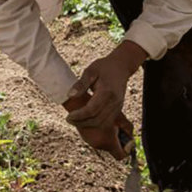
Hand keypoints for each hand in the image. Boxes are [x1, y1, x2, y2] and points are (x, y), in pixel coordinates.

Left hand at [63, 41, 146, 159]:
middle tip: (69, 121)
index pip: (92, 110)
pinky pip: (107, 121)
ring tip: (75, 123)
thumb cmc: (104, 66)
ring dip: (89, 126)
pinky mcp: (118, 109)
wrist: (122, 65)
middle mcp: (115, 102)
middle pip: (98, 120)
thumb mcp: (91, 70)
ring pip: (104, 123)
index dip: (79, 116)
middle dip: (82, 123)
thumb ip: (81, 83)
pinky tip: (85, 123)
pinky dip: (96, 124)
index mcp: (107, 92)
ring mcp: (118, 107)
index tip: (68, 117)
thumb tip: (71, 95)